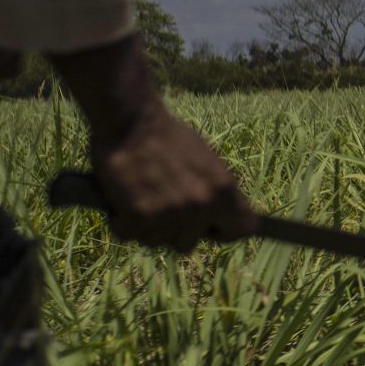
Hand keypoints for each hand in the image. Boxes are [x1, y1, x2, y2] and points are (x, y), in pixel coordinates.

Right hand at [89, 106, 255, 251]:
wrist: (131, 121)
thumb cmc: (168, 138)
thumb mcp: (208, 161)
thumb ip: (217, 193)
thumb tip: (224, 219)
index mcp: (223, 190)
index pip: (241, 230)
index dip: (223, 230)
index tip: (210, 226)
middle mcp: (200, 205)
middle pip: (188, 244)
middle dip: (175, 230)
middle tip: (162, 202)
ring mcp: (169, 214)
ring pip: (156, 242)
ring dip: (147, 225)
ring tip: (142, 195)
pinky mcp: (137, 217)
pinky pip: (129, 235)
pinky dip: (122, 221)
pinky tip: (124, 198)